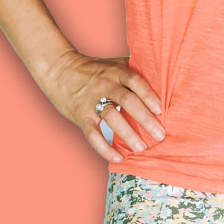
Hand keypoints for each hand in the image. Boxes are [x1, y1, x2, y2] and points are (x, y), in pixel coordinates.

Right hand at [39, 52, 165, 161]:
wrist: (60, 69)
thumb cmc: (94, 69)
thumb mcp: (114, 64)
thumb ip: (134, 71)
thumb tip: (163, 81)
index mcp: (116, 71)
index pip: (135, 81)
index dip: (148, 94)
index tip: (161, 110)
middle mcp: (105, 84)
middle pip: (127, 101)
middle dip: (145, 119)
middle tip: (160, 135)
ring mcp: (91, 100)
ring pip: (111, 118)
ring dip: (128, 135)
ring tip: (141, 149)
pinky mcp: (80, 116)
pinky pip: (93, 134)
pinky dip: (105, 148)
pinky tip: (118, 158)